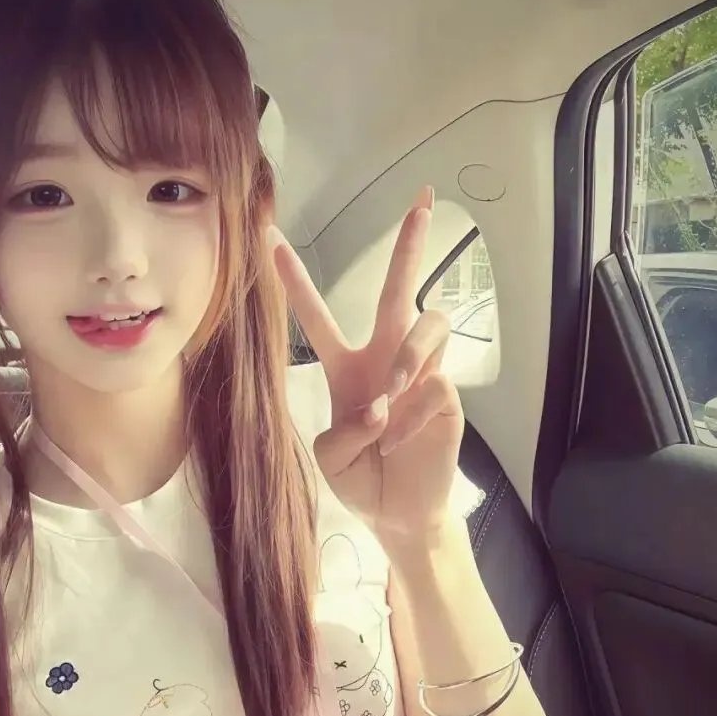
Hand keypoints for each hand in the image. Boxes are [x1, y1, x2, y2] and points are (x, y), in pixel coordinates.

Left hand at [272, 186, 463, 541]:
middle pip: (397, 290)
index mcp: (345, 366)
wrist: (395, 512)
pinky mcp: (446, 394)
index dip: (294, 279)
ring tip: (389, 393)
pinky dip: (412, 414)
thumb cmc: (359, 476)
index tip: (270, 238)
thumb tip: (380, 405)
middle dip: (410, 247)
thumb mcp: (329, 456)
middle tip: (422, 204)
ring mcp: (419, 373)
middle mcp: (384, 358)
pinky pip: (434, 382)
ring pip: (427, 323)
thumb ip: (342, 430)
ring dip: (405, 356)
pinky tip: (399, 440)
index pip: (317, 314)